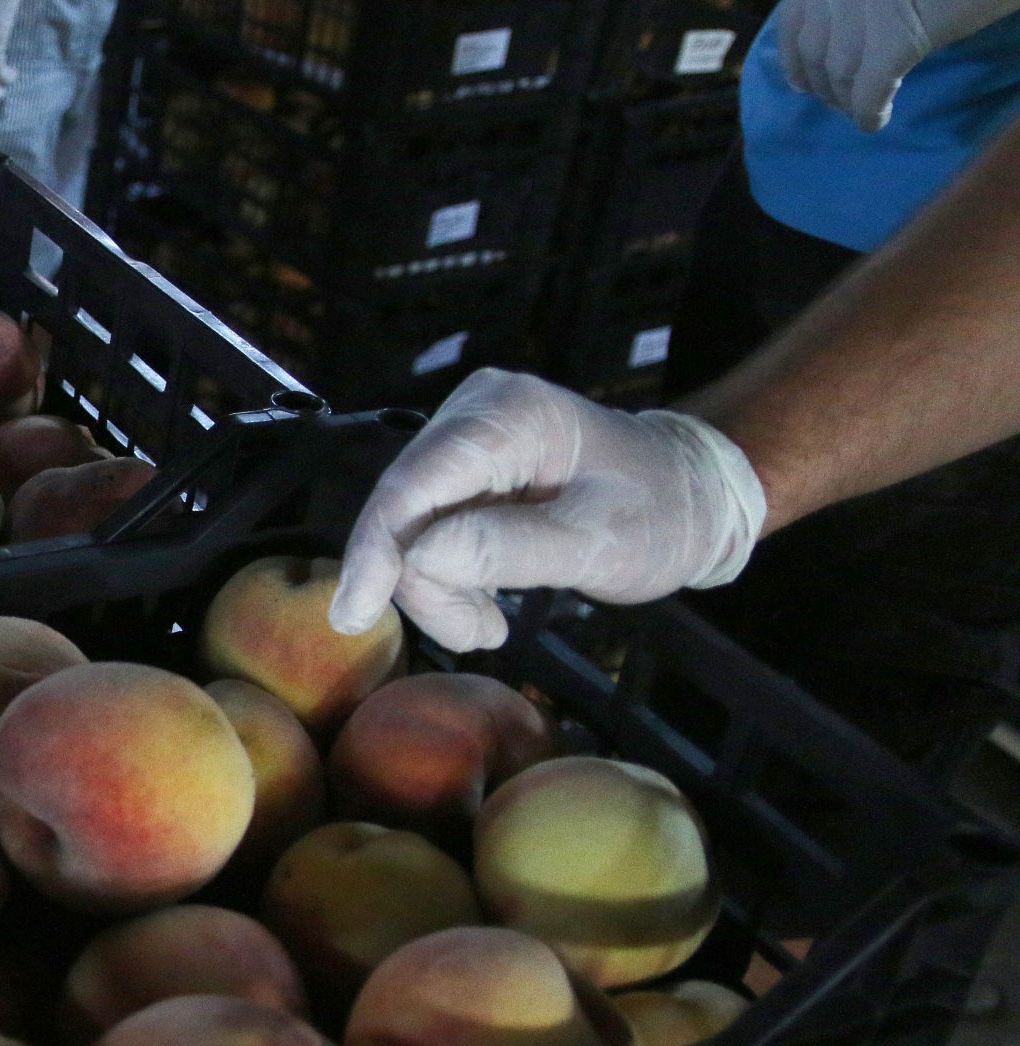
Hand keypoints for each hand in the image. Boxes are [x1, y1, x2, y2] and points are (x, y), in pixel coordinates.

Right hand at [328, 369, 766, 651]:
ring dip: (437, 587)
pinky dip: (446, 575)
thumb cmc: (660, 516)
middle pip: (403, 507)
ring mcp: (465, 435)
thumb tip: (421, 558)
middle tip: (478, 634)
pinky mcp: (463, 465)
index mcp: (512, 416)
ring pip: (408, 525)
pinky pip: (425, 527)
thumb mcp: (598, 544)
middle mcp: (475, 411)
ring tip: (489, 626)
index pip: (415, 483)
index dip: (377, 550)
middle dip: (424, 583)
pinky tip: (485, 602)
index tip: (353, 616)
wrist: (691, 495)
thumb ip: (510, 548)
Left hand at [778, 0, 1019, 131]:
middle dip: (822, 84)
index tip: (804, 80)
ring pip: (836, 72)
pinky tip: (878, 119)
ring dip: (846, 100)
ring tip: (864, 110)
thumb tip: (874, 4)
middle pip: (812, 49)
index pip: (795, 13)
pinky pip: (868, 88)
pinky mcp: (898, 35)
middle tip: (842, 101)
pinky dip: (868, 111)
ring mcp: (866, 4)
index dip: (795, 56)